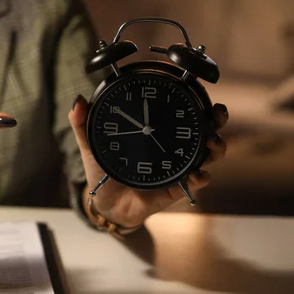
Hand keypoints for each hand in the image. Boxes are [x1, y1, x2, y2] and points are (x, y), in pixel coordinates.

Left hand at [69, 95, 227, 228]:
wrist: (103, 202)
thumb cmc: (103, 170)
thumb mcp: (91, 144)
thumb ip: (83, 123)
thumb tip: (77, 101)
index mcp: (156, 134)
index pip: (181, 114)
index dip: (197, 103)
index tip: (204, 91)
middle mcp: (171, 150)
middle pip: (203, 133)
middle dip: (215, 122)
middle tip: (216, 114)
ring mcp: (175, 170)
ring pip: (205, 158)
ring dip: (214, 149)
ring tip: (212, 144)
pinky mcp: (172, 190)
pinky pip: (191, 185)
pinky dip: (198, 179)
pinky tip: (198, 174)